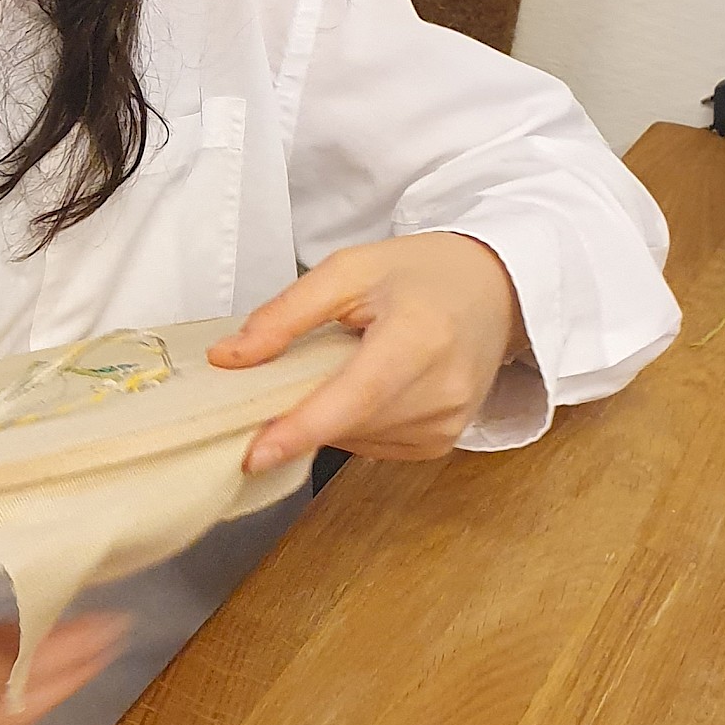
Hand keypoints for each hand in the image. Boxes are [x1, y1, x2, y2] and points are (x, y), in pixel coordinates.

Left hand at [209, 231, 523, 468]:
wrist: (495, 289)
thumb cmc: (422, 273)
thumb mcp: (348, 270)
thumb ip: (285, 315)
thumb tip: (229, 359)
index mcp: (419, 338)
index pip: (353, 397)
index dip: (301, 429)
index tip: (255, 453)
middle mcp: (442, 390)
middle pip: (347, 423)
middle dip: (301, 410)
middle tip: (286, 372)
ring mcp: (447, 423)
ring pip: (355, 440)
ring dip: (330, 415)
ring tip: (350, 363)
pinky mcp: (443, 442)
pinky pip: (374, 447)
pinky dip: (355, 423)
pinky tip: (368, 387)